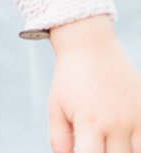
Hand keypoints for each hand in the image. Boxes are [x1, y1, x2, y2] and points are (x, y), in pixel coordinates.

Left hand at [46, 16, 140, 152]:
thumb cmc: (70, 80)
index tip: (83, 150)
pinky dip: (136, 143)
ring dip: (123, 150)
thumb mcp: (56, 107)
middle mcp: (117, 123)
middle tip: (96, 142)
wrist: (91, 47)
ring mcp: (137, 118)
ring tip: (110, 138)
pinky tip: (124, 136)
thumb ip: (59, 138)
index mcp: (90, 122)